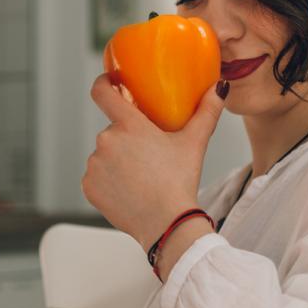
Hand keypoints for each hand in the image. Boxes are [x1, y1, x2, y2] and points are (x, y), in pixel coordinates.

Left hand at [80, 74, 224, 248]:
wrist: (166, 224)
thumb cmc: (180, 182)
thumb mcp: (195, 143)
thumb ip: (206, 112)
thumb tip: (219, 88)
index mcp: (129, 125)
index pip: (103, 92)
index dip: (104, 83)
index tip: (109, 83)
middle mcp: (106, 140)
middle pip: (113, 131)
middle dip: (127, 140)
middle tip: (147, 157)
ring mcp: (94, 165)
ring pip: (104, 155)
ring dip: (117, 161)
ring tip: (140, 178)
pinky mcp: (88, 187)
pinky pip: (96, 177)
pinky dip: (108, 182)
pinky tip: (128, 191)